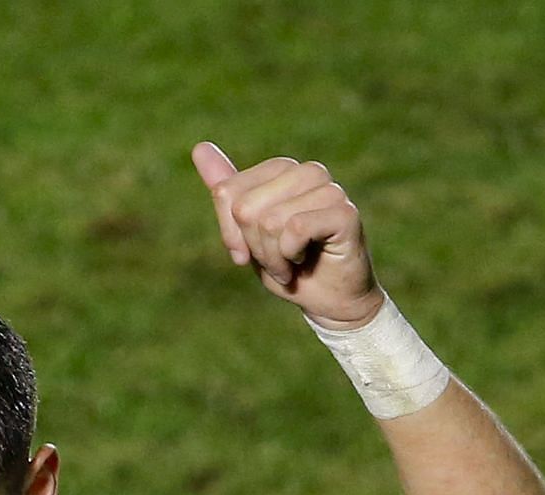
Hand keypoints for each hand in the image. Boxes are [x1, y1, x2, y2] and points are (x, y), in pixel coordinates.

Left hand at [190, 142, 383, 328]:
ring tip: (292, 261)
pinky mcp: (345, 212)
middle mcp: (308, 171)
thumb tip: (199, 146)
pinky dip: (291, 255)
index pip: (226, 193)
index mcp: (281, 169)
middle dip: (254, 247)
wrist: (329, 299)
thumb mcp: (247, 231)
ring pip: (269, 221)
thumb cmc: (287, 264)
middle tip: (277, 259)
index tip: (248, 251)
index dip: (231, 234)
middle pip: (246, 209)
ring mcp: (330, 189)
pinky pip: (295, 229)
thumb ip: (226, 192)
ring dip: (274, 256)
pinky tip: (306, 259)